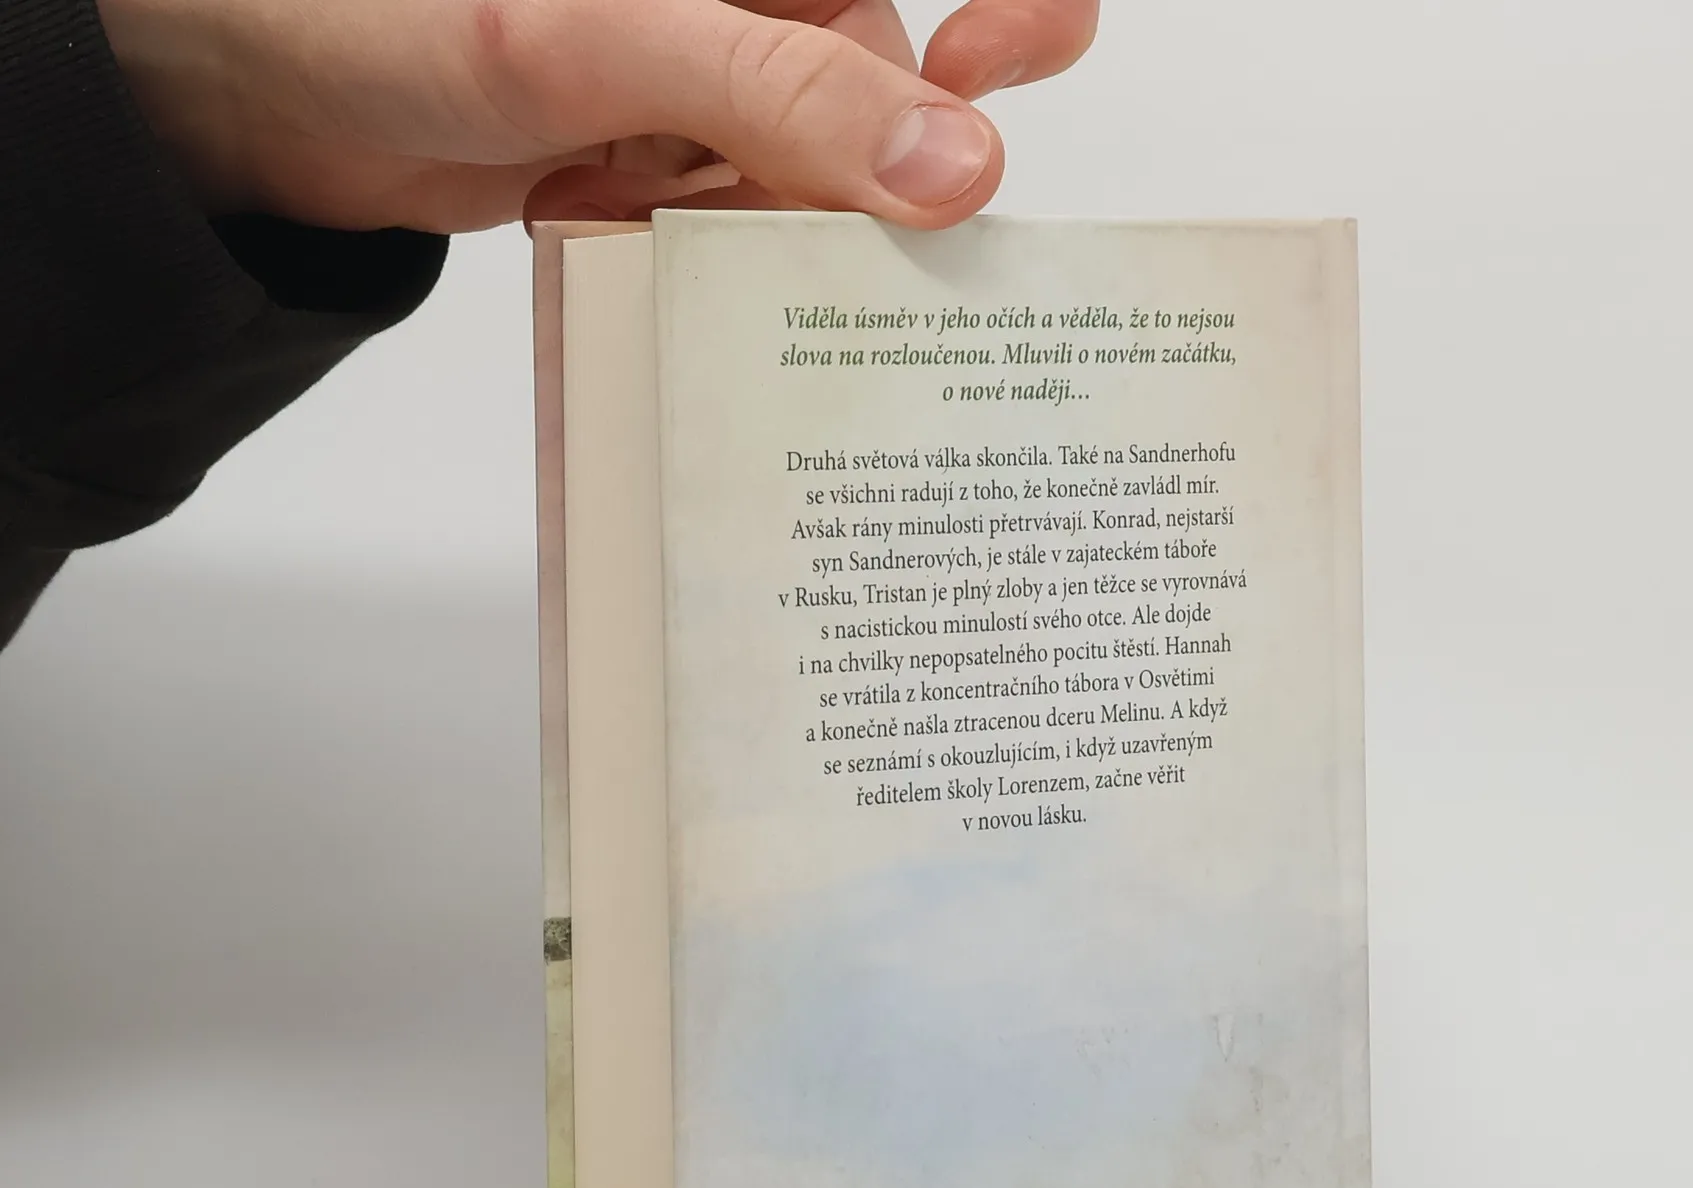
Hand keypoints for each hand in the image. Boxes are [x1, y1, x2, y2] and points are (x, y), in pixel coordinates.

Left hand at [94, 0, 1098, 234]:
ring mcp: (712, 79)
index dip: (1016, 13)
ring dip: (745, 223)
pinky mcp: (669, 152)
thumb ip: (784, 92)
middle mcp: (752, 7)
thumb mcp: (604, 39)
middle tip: (745, 206)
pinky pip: (742, 222)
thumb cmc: (396, 15)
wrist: (263, 94)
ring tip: (627, 202)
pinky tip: (602, 217)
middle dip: (836, 174)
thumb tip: (958, 169)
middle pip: (888, 100)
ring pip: (815, 180)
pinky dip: (691, 245)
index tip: (1000, 74)